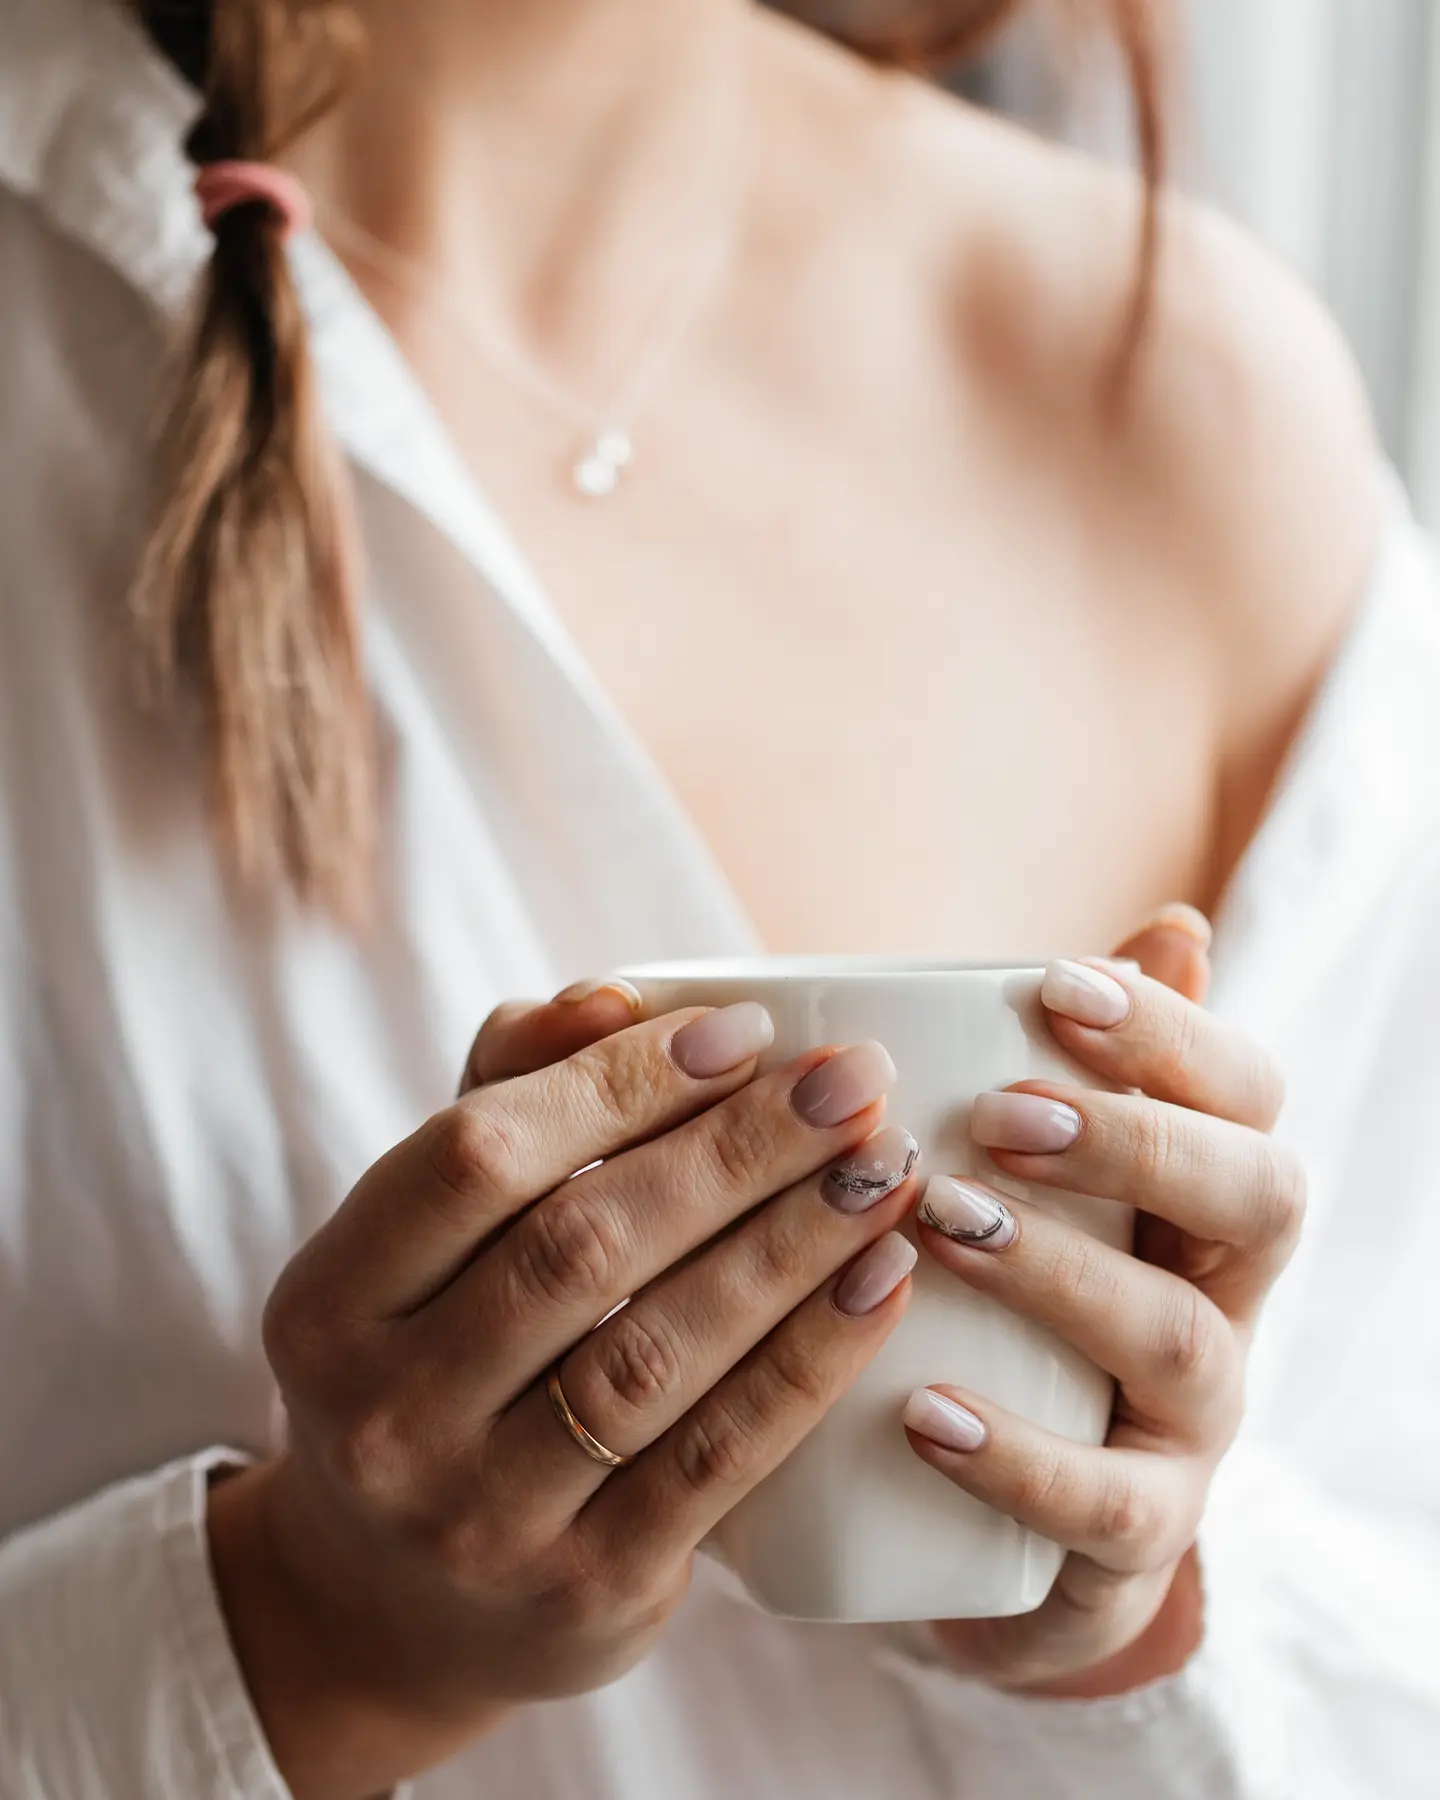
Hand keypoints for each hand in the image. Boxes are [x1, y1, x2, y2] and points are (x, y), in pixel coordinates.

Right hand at [208, 983, 919, 1799]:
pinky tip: (882, 1279)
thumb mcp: (427, 1239)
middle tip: (857, 1081)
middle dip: (739, 1148)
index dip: (619, 1081)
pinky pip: (718, 1458)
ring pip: (659, 1350)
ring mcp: (479, 1516)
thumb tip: (614, 996)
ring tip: (884, 1168)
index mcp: (330, 1298)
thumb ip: (511, 1095)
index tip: (749, 1030)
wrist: (398, 1607)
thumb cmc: (438, 1361)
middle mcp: (385, 1413)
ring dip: (792, 1244)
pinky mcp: (585, 1592)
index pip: (476, 1155)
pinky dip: (811, 1359)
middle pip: (582, 1245)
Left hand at [906, 908, 1304, 1694]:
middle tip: (1002, 1111)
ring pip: (1184, 1344)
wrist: (971, 1523)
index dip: (1168, 1032)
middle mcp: (1223, 1305)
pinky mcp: (1131, 1550)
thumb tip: (1170, 925)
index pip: (1246, 1094)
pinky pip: (1107, 1512)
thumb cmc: (1000, 1312)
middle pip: (1259, 1199)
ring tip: (937, 1224)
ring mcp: (1189, 1433)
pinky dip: (1020, 1457)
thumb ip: (1061, 1063)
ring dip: (1063, 1273)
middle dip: (1139, 1140)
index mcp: (1199, 1203)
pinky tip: (924, 1411)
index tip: (1052, 985)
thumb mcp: (1024, 1184)